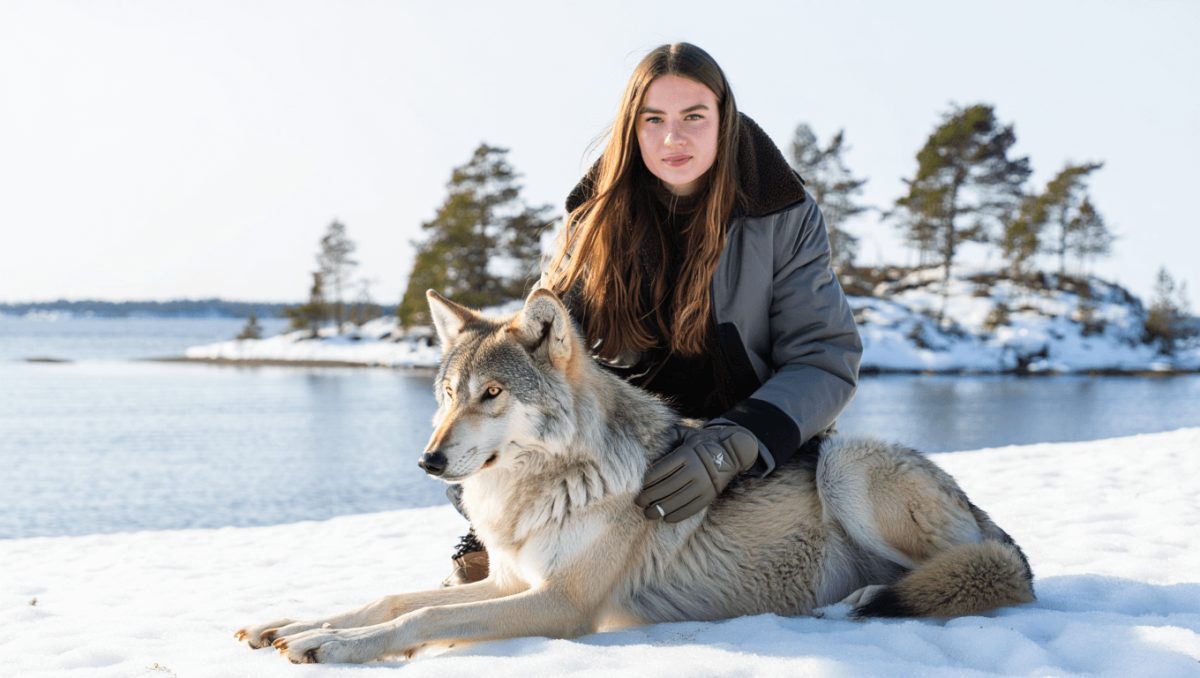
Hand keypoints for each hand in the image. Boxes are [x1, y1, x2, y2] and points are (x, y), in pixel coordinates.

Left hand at [635, 422, 759, 522]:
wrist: (733, 451)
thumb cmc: (702, 442)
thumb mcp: (687, 434)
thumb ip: (669, 436)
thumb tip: (650, 440)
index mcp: (686, 454)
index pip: (661, 470)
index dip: (646, 481)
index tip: (638, 487)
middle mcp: (695, 470)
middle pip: (666, 487)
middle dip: (649, 497)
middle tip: (638, 502)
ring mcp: (703, 484)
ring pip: (677, 500)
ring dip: (660, 509)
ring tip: (649, 513)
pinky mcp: (709, 496)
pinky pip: (691, 509)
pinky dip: (677, 515)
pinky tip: (666, 517)